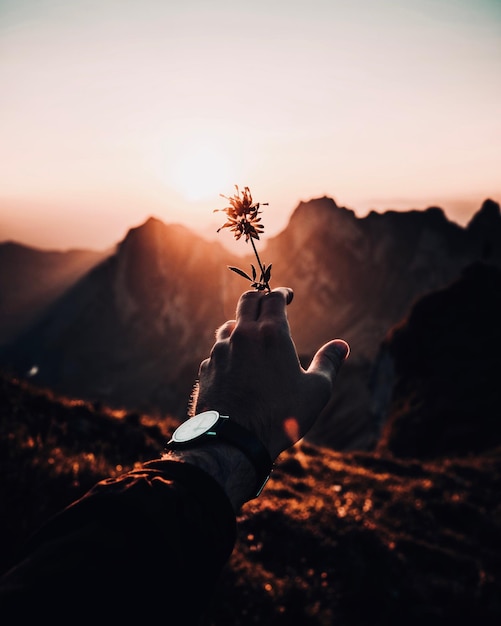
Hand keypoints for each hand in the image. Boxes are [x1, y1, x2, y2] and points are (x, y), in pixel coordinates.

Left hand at [194, 287, 348, 459]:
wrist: (234, 442)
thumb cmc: (281, 416)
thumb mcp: (316, 391)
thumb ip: (328, 363)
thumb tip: (341, 346)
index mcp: (271, 334)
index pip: (273, 298)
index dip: (282, 293)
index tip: (287, 295)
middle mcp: (242, 336)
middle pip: (247, 301)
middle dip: (259, 297)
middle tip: (268, 301)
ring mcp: (220, 351)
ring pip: (229, 325)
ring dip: (241, 324)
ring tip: (251, 334)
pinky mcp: (206, 369)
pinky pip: (218, 351)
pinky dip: (229, 350)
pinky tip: (236, 364)